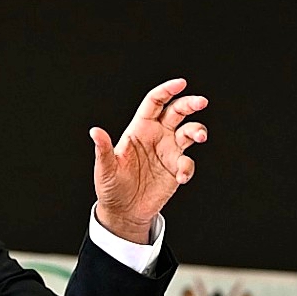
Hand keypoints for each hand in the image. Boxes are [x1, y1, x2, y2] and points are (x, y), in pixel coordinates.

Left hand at [89, 78, 207, 242]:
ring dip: (197, 131)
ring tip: (198, 137)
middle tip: (201, 102)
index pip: (155, 103)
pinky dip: (187, 168)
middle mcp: (157, 136)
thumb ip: (104, 149)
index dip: (167, 90)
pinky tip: (180, 177)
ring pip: (189, 132)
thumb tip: (95, 131)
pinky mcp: (176, 169)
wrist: (123, 211)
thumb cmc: (111, 186)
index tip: (181, 83)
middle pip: (177, 111)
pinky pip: (188, 163)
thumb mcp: (105, 169)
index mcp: (139, 129)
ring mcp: (168, 151)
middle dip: (190, 104)